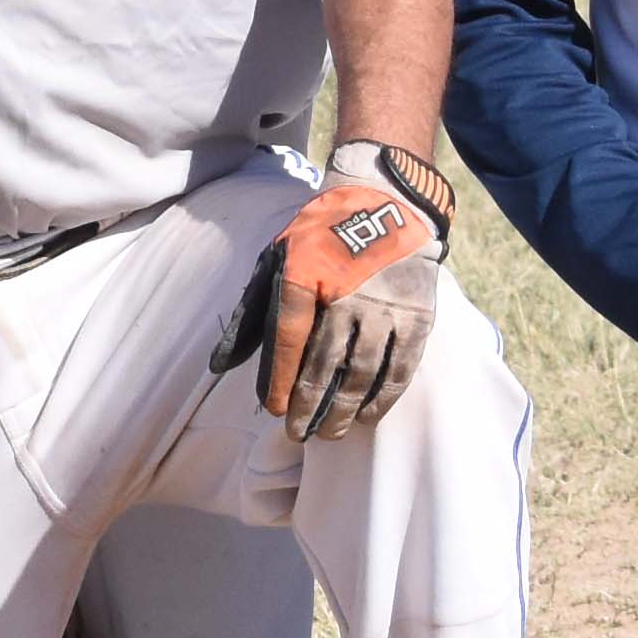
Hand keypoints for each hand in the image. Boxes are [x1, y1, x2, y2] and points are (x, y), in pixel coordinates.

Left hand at [236, 161, 447, 440]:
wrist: (383, 202)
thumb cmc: (320, 237)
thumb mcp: (277, 261)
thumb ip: (251, 313)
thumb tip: (219, 365)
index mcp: (306, 276)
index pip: (289, 339)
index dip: (281, 380)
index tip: (275, 410)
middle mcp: (347, 294)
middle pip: (325, 365)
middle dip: (310, 406)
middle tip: (299, 434)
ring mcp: (385, 307)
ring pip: (363, 374)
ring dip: (345, 410)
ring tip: (330, 433)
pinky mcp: (417, 316)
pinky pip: (399, 369)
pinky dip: (382, 399)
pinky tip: (368, 416)